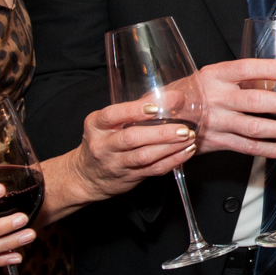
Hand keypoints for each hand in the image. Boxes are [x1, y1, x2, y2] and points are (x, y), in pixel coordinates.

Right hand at [68, 99, 198, 200]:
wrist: (86, 176)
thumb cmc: (102, 141)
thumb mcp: (105, 124)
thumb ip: (129, 113)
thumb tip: (168, 97)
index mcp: (96, 125)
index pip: (112, 115)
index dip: (134, 110)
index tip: (156, 106)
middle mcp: (103, 145)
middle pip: (132, 138)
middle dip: (160, 132)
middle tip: (183, 126)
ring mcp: (116, 163)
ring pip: (144, 156)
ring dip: (170, 147)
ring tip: (189, 137)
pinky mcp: (129, 177)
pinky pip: (153, 169)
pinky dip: (172, 160)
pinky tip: (186, 151)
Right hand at [194, 58, 275, 157]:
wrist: (165, 116)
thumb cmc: (194, 92)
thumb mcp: (211, 76)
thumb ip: (238, 78)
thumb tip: (273, 79)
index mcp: (215, 76)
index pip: (243, 69)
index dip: (267, 69)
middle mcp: (217, 99)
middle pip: (254, 101)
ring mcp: (218, 122)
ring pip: (254, 128)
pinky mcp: (219, 142)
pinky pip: (248, 147)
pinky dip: (269, 150)